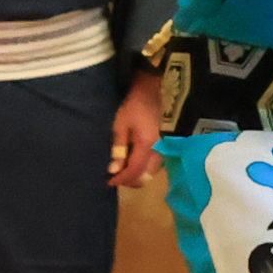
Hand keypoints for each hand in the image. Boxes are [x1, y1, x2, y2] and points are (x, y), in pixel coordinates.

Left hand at [103, 71, 163, 190]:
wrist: (152, 90)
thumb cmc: (134, 106)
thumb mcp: (121, 125)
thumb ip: (119, 148)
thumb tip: (114, 170)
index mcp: (147, 145)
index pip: (134, 171)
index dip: (121, 179)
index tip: (108, 182)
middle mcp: (159, 150)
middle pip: (146, 175)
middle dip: (130, 180)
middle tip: (116, 177)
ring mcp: (164, 147)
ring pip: (152, 171)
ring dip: (138, 174)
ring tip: (123, 170)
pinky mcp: (164, 143)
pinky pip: (155, 163)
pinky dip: (144, 167)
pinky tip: (134, 162)